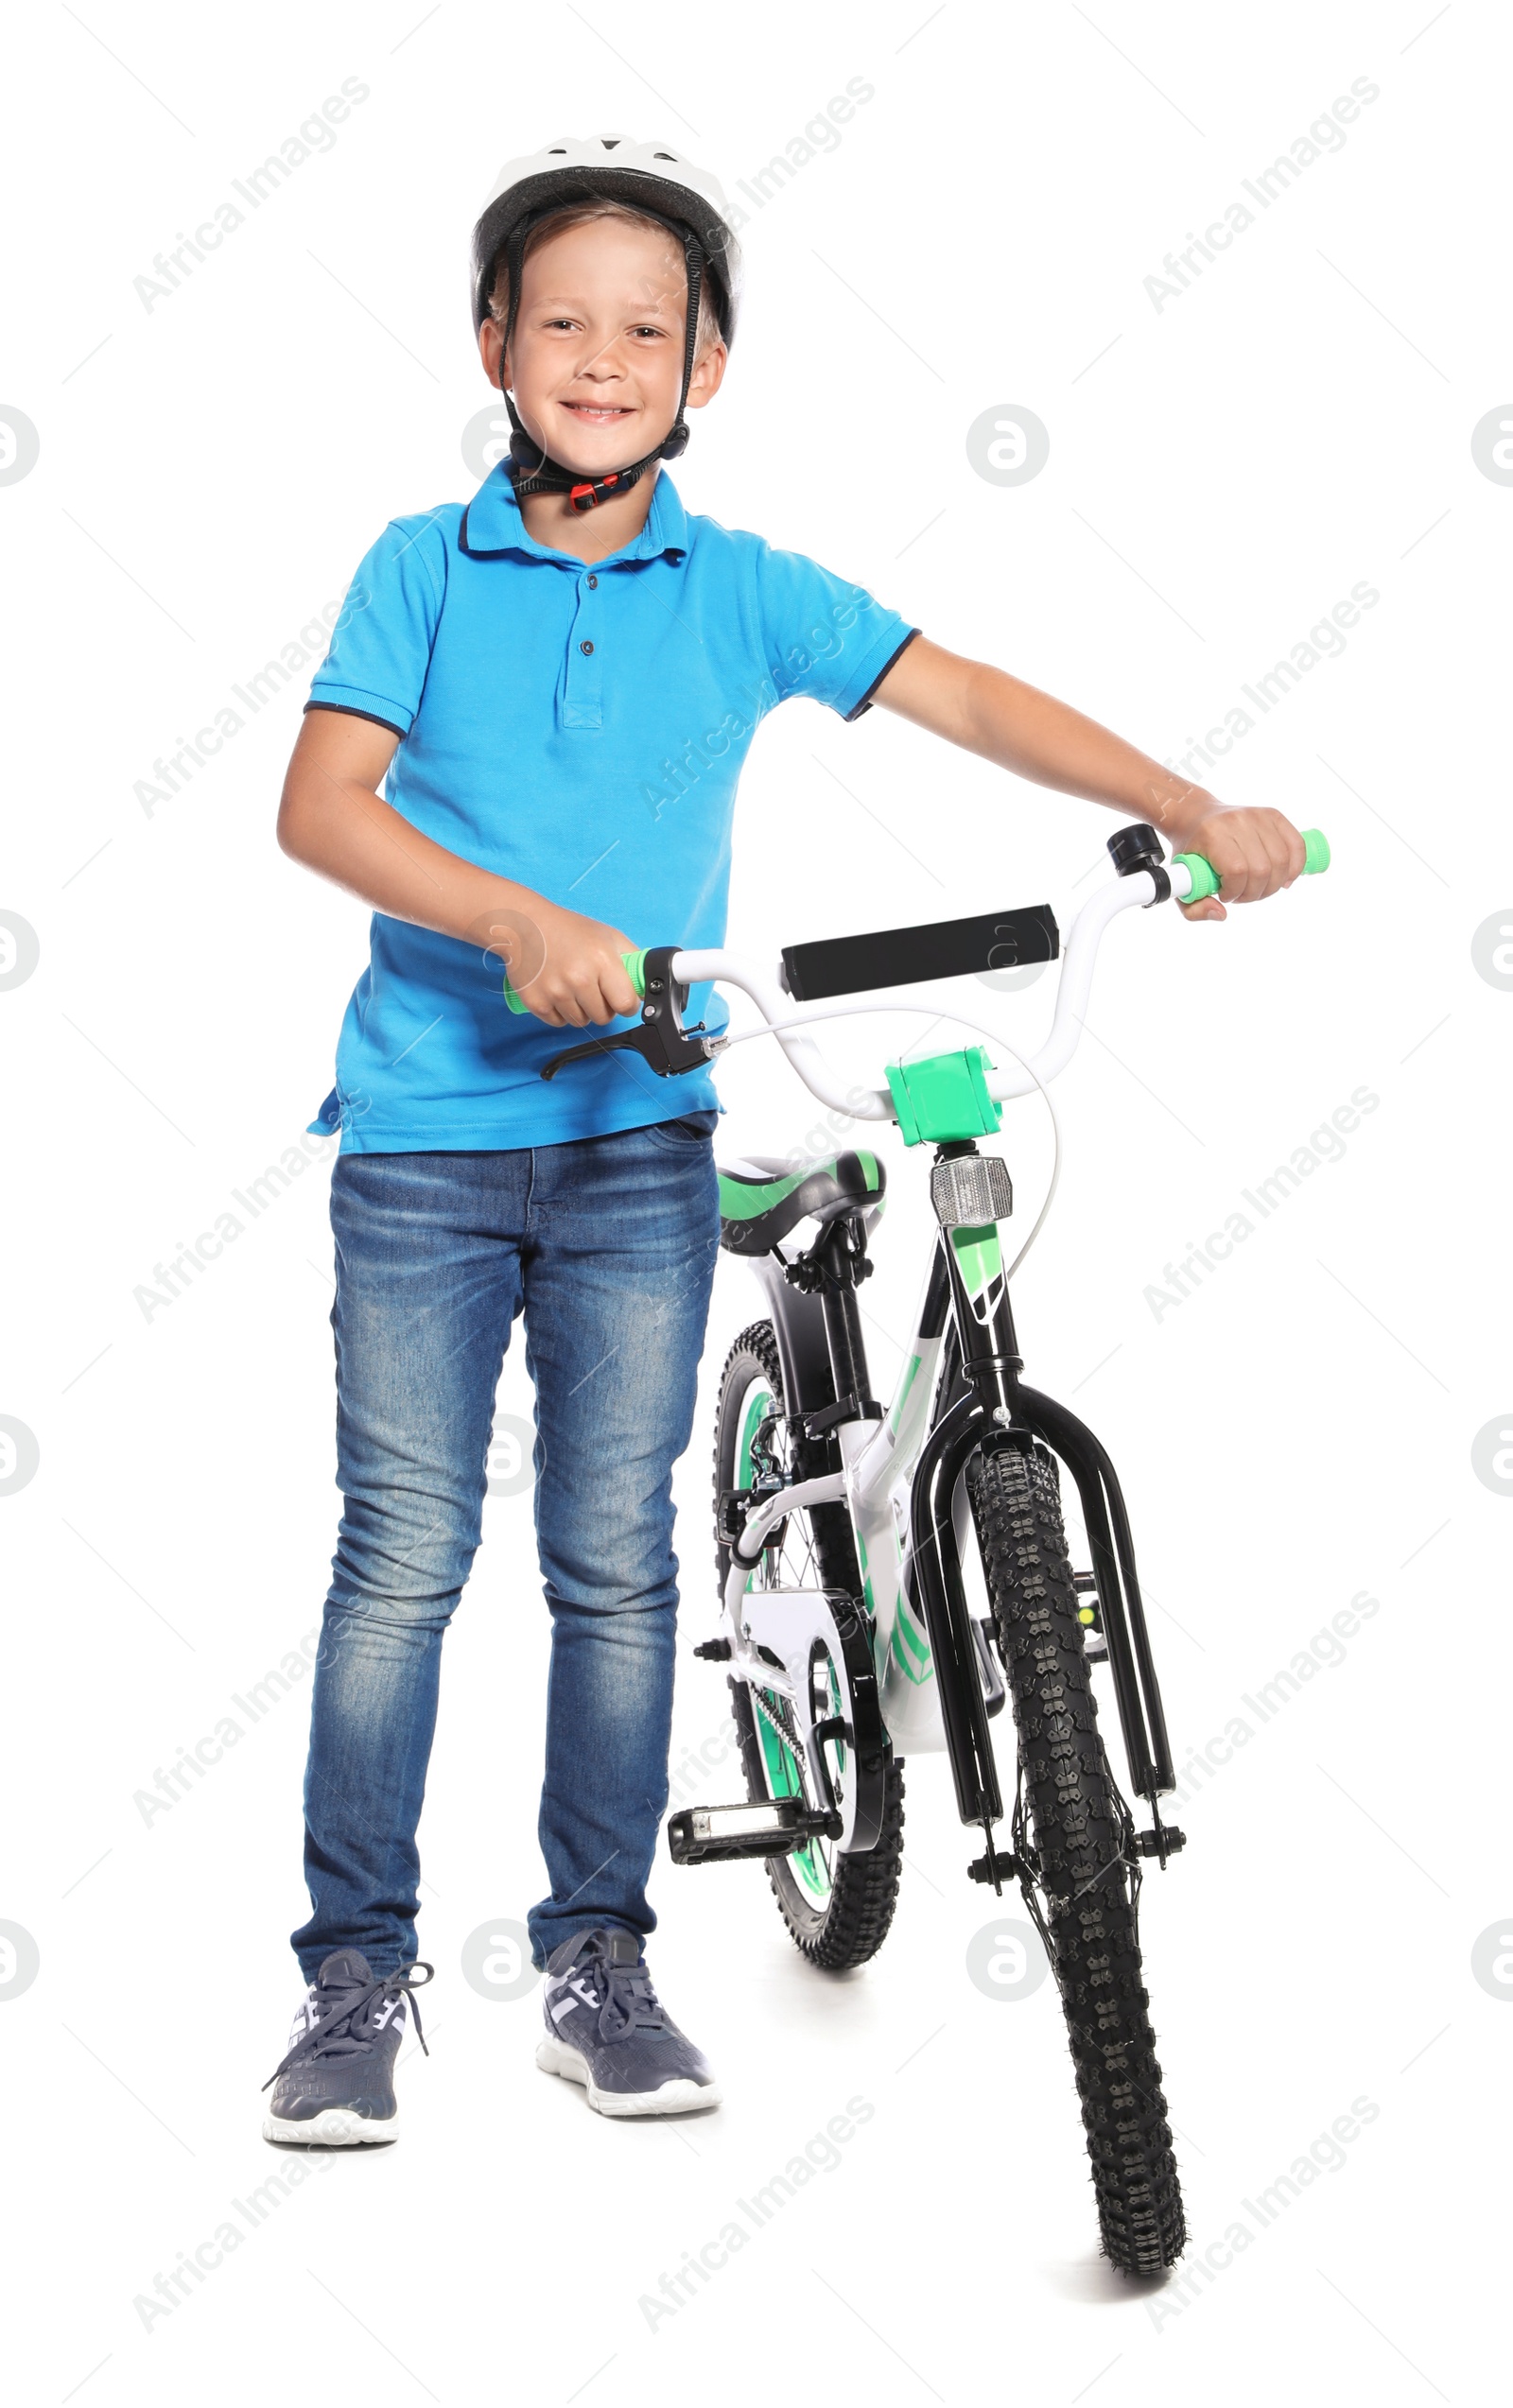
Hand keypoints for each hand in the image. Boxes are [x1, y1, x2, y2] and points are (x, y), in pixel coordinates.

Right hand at [474, 897, 638, 1025]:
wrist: (524, 924)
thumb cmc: (568, 929)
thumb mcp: (608, 935)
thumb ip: (632, 960)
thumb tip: (646, 985)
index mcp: (602, 961)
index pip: (626, 1004)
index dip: (626, 1004)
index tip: (620, 998)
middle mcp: (579, 979)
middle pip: (603, 1018)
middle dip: (602, 1007)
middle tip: (593, 988)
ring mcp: (555, 992)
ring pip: (581, 1023)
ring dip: (580, 1010)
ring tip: (572, 987)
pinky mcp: (536, 1002)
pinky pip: (559, 1023)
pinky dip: (560, 1012)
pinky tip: (557, 991)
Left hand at [1168, 804, 1307, 922]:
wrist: (1195, 816)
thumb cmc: (1192, 852)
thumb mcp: (1182, 882)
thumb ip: (1194, 909)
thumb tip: (1221, 914)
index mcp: (1213, 834)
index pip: (1237, 870)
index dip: (1235, 891)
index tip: (1225, 895)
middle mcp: (1237, 821)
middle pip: (1262, 869)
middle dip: (1255, 892)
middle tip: (1242, 894)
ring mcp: (1258, 815)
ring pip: (1281, 860)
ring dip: (1273, 884)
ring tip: (1258, 886)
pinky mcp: (1273, 815)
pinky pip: (1296, 844)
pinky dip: (1295, 866)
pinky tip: (1284, 878)